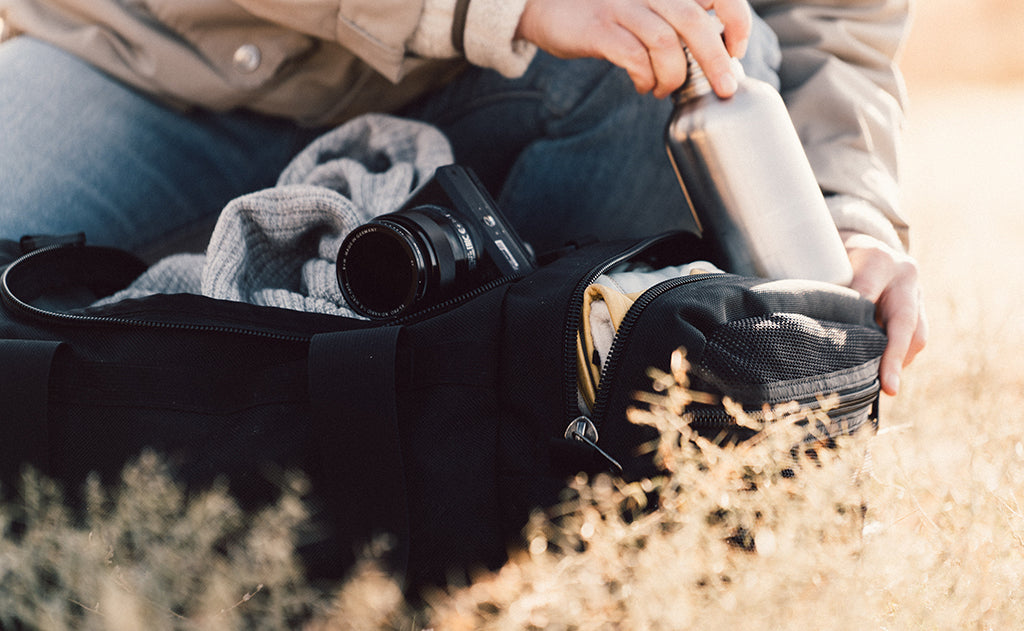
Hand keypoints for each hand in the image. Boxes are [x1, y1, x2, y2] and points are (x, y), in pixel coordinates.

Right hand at [515, 0, 750, 98]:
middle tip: (724, 89)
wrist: (550, 8)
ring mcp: (622, 5)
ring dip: (673, 76)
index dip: (736, 18)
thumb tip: (719, 57)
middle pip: (694, 21)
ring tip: (665, 90)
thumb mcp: (650, 10)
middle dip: (715, 59)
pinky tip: (643, 86)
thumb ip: (680, 24)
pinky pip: (633, 57)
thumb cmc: (610, 16)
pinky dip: (645, 78)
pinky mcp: (599, 27)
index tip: (737, 49)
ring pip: (665, 42)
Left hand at [841, 231, 927, 395]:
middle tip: (889, 388)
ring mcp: (917, 292)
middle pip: (904, 321)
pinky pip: (917, 337)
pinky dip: (901, 357)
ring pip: (918, 333)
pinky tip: (888, 372)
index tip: (850, 346)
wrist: (867, 247)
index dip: (859, 320)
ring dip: (902, 361)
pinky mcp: (921, 308)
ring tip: (887, 384)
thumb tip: (810, 329)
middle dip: (895, 356)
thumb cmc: (838, 260)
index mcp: (877, 260)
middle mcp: (904, 275)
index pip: (866, 294)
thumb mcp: (828, 265)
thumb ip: (825, 293)